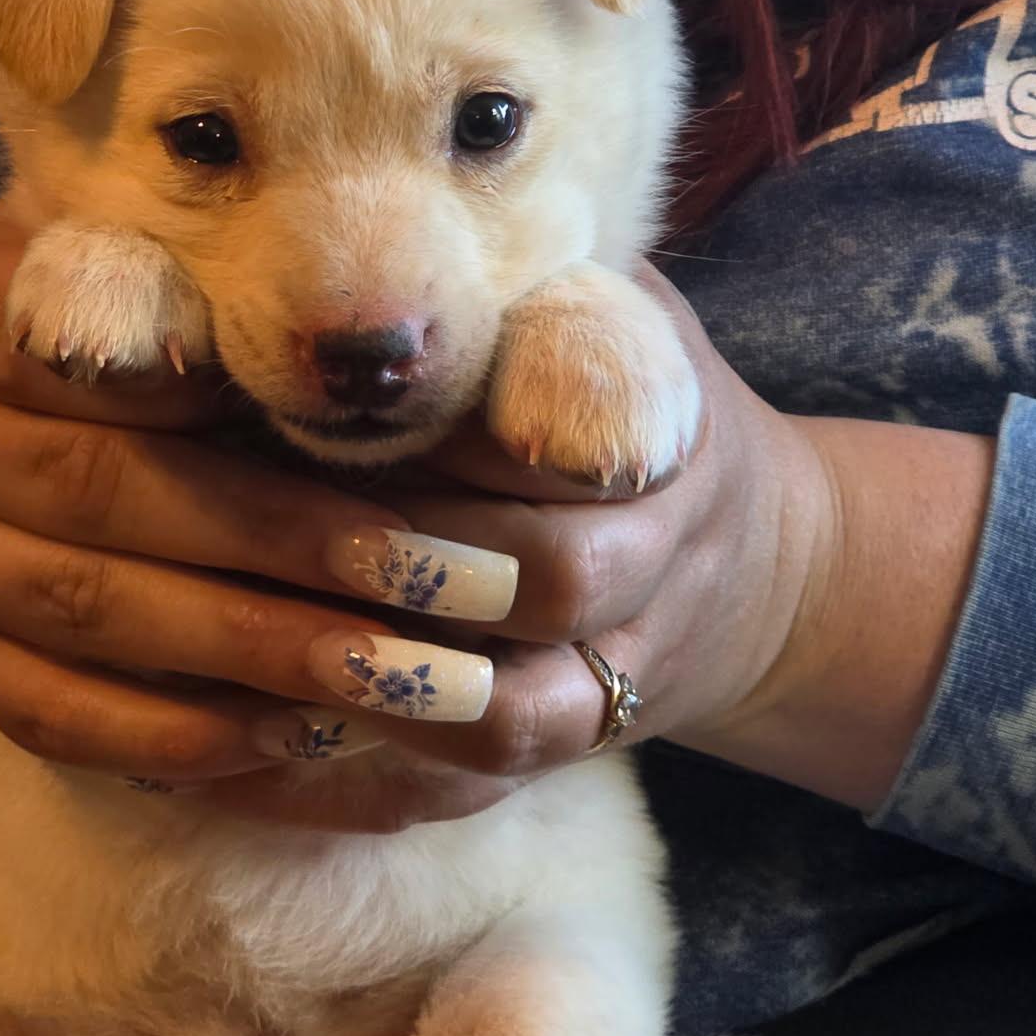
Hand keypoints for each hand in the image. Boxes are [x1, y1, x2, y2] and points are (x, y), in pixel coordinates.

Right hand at [0, 202, 515, 815]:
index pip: (86, 354)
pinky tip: (288, 736)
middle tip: (426, 578)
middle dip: (277, 543)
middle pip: (102, 492)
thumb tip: (349, 351)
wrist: (53, 404)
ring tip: (390, 673)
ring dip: (247, 651)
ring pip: (86, 611)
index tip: (352, 447)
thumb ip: (215, 289)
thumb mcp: (168, 262)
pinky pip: (49, 713)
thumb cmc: (156, 307)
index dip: (217, 397)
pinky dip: (168, 732)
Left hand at [214, 263, 839, 828]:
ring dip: (394, 687)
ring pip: (518, 716)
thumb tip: (411, 244)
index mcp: (668, 448)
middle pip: (550, 580)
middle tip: (285, 518)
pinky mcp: (576, 747)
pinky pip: (486, 791)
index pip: (571, 454)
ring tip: (272, 646)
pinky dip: (382, 784)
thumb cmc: (657, 414)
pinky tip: (275, 754)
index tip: (355, 418)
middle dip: (415, 549)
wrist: (763, 560)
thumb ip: (557, 293)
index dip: (461, 442)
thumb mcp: (637, 325)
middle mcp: (657, 570)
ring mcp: (622, 677)